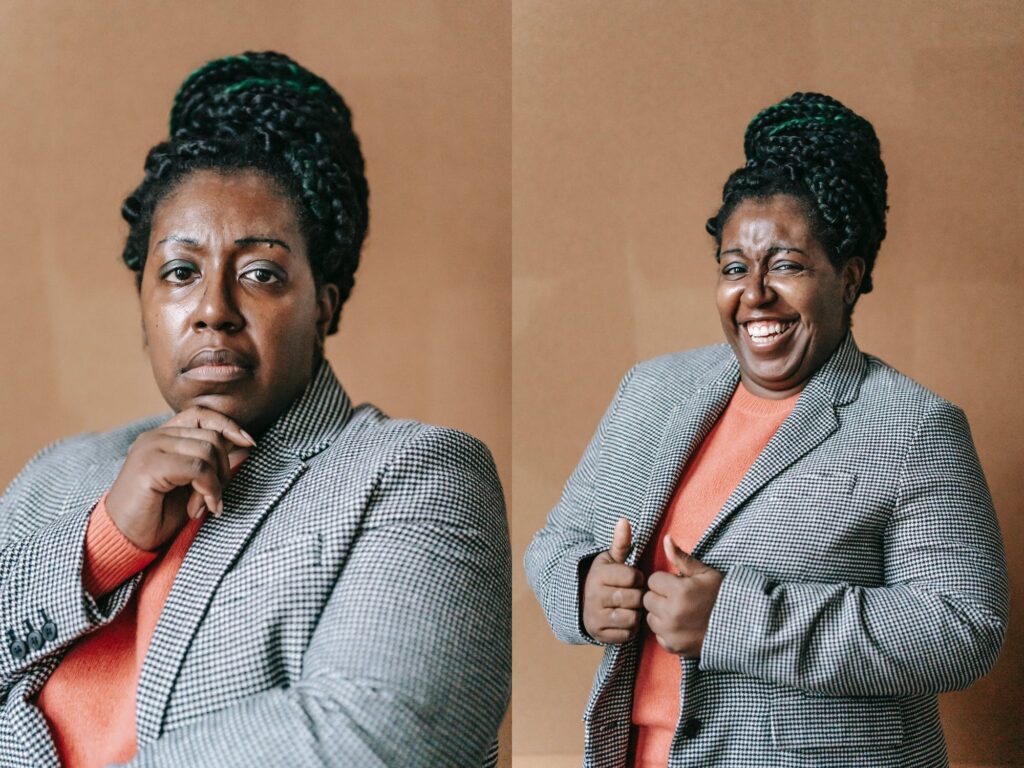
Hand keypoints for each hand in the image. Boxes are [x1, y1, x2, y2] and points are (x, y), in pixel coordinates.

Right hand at [105, 406, 255, 550]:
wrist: (124, 539)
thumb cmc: (158, 515)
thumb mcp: (193, 485)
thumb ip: (213, 464)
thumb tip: (246, 445)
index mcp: (163, 436)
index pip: (201, 413)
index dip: (228, 424)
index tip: (250, 443)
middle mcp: (155, 437)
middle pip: (211, 436)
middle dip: (223, 470)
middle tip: (213, 499)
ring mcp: (150, 448)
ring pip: (208, 450)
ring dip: (215, 485)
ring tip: (202, 507)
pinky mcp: (149, 465)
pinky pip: (198, 468)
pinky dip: (208, 490)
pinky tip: (197, 510)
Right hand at [582, 518, 644, 643]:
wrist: (580, 603)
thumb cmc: (604, 578)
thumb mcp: (610, 559)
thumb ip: (620, 542)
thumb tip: (624, 520)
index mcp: (598, 575)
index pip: (634, 577)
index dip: (638, 578)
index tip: (633, 579)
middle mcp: (594, 596)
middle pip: (635, 598)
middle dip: (638, 597)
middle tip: (632, 594)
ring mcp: (595, 617)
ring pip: (633, 617)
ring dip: (636, 613)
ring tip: (629, 606)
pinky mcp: (599, 635)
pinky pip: (627, 634)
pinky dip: (630, 628)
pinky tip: (624, 619)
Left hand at [643, 534, 723, 656]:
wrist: (740, 629)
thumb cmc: (722, 597)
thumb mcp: (705, 574)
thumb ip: (681, 558)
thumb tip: (666, 539)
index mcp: (679, 592)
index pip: (653, 580)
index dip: (665, 581)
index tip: (678, 585)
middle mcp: (672, 613)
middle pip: (648, 599)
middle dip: (660, 596)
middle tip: (679, 599)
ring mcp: (671, 632)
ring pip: (650, 617)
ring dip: (660, 613)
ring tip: (680, 612)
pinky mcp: (673, 647)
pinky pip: (658, 634)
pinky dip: (666, 631)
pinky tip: (682, 626)